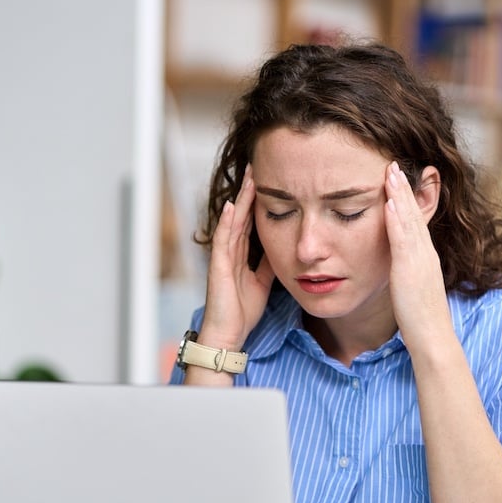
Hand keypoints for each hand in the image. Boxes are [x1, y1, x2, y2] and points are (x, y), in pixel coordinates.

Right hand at [199, 164, 275, 348]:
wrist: (228, 334)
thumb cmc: (242, 313)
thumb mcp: (263, 283)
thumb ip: (268, 265)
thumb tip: (282, 248)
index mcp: (240, 256)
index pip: (249, 222)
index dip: (256, 202)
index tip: (267, 182)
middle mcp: (230, 253)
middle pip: (241, 216)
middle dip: (249, 193)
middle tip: (256, 168)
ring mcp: (223, 258)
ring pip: (232, 222)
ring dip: (240, 200)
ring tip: (248, 178)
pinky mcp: (219, 267)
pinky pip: (223, 241)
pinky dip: (227, 223)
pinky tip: (232, 207)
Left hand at [384, 162, 451, 350]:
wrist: (433, 337)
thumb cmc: (421, 320)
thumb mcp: (413, 289)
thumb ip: (408, 274)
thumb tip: (400, 269)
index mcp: (425, 258)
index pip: (415, 222)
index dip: (406, 199)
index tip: (396, 179)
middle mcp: (425, 254)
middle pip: (413, 214)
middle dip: (403, 188)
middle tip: (393, 163)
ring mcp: (420, 260)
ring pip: (409, 220)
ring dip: (399, 194)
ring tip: (390, 171)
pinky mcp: (410, 270)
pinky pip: (402, 240)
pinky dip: (396, 220)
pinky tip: (388, 203)